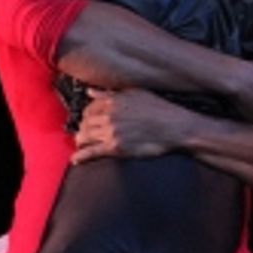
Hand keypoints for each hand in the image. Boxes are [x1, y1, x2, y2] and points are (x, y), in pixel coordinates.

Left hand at [70, 88, 194, 161]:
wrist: (176, 127)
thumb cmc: (160, 109)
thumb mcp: (135, 94)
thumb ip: (111, 93)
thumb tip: (90, 92)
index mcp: (113, 101)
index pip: (89, 108)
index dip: (85, 116)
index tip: (87, 121)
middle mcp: (110, 115)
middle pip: (84, 123)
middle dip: (82, 129)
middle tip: (83, 135)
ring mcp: (112, 131)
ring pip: (85, 137)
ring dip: (80, 142)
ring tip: (81, 146)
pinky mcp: (116, 147)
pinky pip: (92, 152)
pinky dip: (81, 156)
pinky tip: (76, 160)